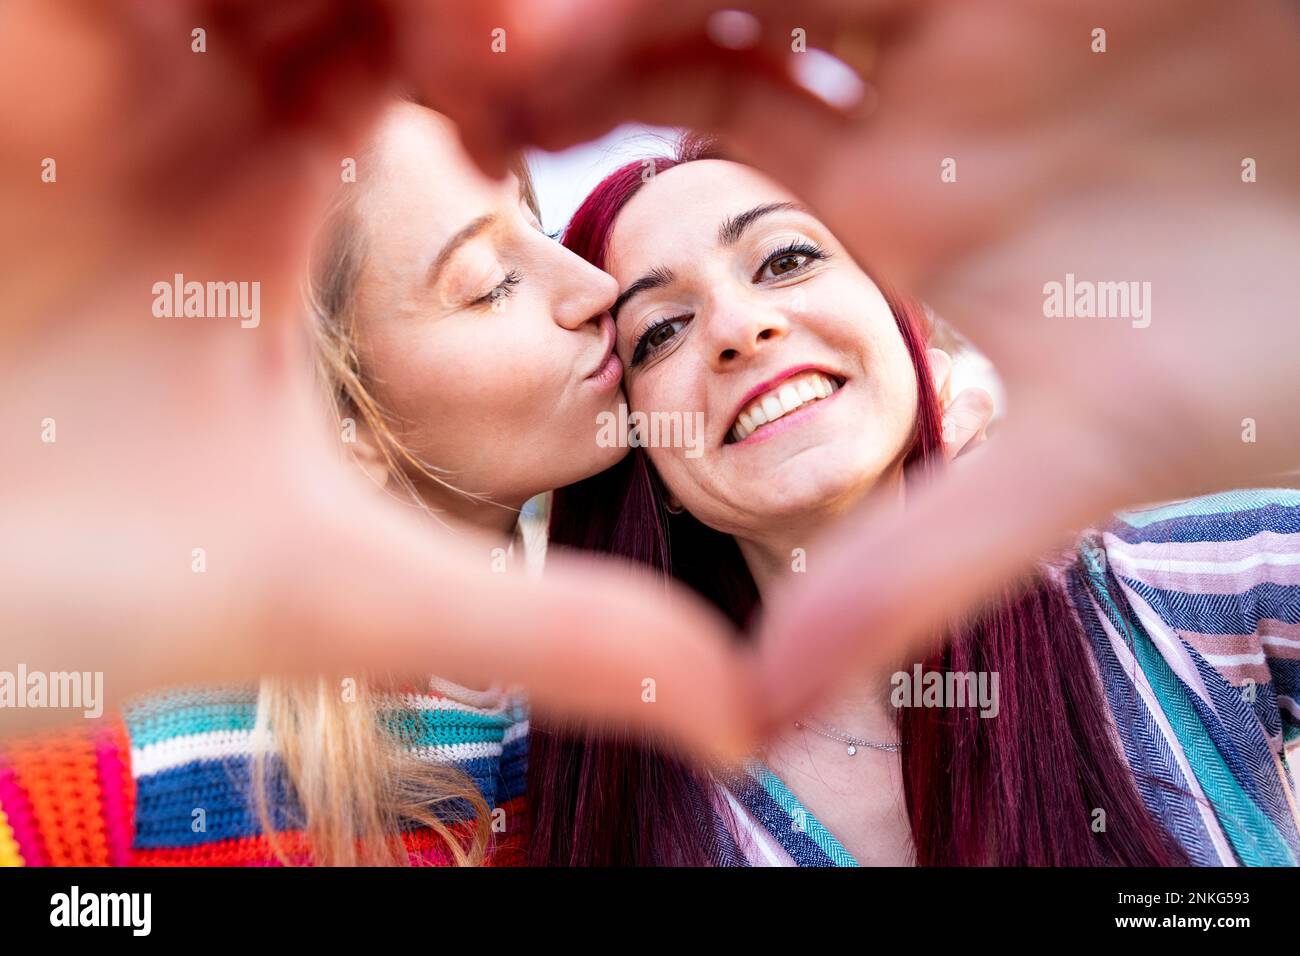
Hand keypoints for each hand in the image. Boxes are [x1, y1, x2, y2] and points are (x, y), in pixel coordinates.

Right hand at [0, 0, 767, 758]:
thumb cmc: (85, 599)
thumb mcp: (341, 594)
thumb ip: (545, 630)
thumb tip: (744, 716)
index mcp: (279, 188)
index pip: (426, 39)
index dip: (513, 43)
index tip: (554, 77)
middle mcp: (184, 114)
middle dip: (442, 3)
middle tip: (513, 39)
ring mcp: (80, 80)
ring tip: (425, 48)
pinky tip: (198, 37)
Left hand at [487, 0, 1299, 719]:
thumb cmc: (1269, 356)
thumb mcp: (1085, 457)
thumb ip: (917, 566)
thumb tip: (760, 713)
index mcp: (890, 200)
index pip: (698, 134)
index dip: (584, 125)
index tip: (473, 127)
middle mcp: (915, 90)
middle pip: (712, 16)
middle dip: (598, 20)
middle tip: (479, 41)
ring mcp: (979, 5)